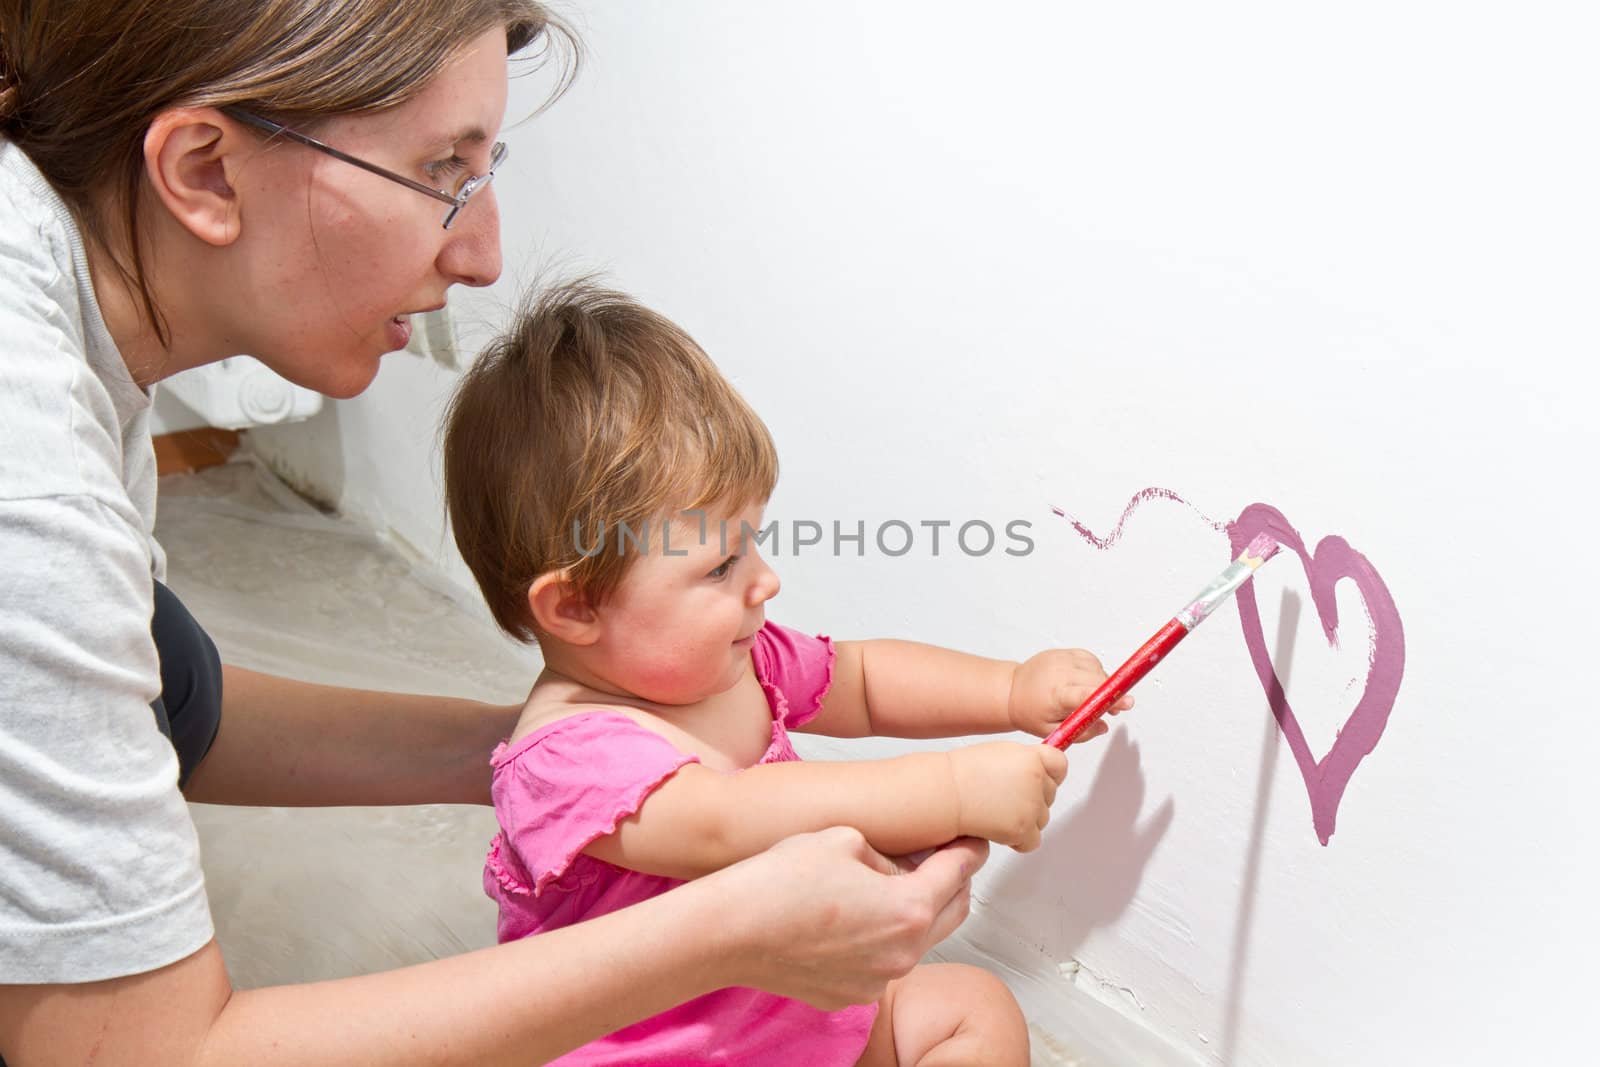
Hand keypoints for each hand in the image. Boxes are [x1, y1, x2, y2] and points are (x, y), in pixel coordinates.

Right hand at [716, 828, 988, 1009]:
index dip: (969, 850)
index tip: (974, 840)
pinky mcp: (850, 995)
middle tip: (944, 859)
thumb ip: (886, 853)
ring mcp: (877, 980)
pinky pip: (881, 963)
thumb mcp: (844, 838)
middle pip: (952, 913)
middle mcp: (902, 954)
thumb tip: (897, 866)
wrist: (729, 931)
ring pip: (916, 941)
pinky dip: (879, 940)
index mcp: (909, 909)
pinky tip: (852, 918)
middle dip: (954, 884)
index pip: (958, 873)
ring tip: (888, 886)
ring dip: (914, 914)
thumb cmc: (779, 881)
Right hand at [946, 742, 1066, 850]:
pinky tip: (999, 828)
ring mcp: (1031, 806)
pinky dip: (1018, 840)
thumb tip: (1042, 771)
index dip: (1050, 774)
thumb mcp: (1001, 753)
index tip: (1042, 779)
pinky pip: (1033, 842)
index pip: (1060, 765)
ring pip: (1042, 819)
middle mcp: (1036, 780)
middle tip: (1006, 797)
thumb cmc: (964, 774)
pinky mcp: (1022, 829)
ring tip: (997, 811)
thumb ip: (1026, 761)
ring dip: (1025, 820)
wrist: (946, 793)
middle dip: (1033, 799)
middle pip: (1050, 795)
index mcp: (1031, 757)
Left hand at [1008, 648, 1132, 741]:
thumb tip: (1103, 726)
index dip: (1109, 698)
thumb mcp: (1052, 731)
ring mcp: (1062, 659)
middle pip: (1098, 681)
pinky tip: (1086, 682)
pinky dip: (1094, 671)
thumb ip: (1081, 731)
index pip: (1088, 695)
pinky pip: (1090, 659)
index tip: (1127, 702)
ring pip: (1097, 669)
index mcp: (1056, 695)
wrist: (1011, 689)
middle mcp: (1060, 673)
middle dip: (1111, 695)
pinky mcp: (1065, 652)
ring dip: (1102, 683)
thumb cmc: (1030, 711)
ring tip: (1090, 697)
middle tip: (1113, 709)